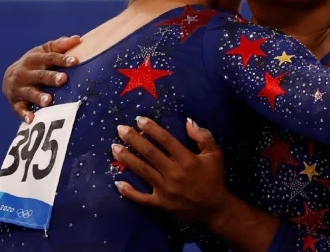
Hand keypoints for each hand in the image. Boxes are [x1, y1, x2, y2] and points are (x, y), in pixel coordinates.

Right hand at [2, 36, 80, 122]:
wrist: (10, 76)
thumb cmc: (36, 63)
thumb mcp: (45, 51)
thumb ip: (60, 45)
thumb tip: (78, 39)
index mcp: (34, 58)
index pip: (49, 58)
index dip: (62, 59)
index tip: (75, 62)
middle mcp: (24, 72)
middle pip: (39, 75)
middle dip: (51, 77)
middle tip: (63, 79)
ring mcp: (19, 88)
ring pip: (29, 92)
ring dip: (38, 96)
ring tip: (48, 101)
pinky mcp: (15, 102)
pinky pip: (19, 109)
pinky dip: (25, 114)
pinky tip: (32, 119)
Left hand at [112, 117, 231, 227]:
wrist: (215, 209)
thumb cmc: (214, 178)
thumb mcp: (215, 154)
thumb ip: (203, 136)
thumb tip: (188, 121)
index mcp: (187, 159)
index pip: (165, 140)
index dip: (151, 128)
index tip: (139, 119)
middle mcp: (173, 172)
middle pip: (149, 153)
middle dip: (133, 139)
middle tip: (120, 129)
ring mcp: (165, 189)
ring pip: (142, 171)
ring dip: (127, 158)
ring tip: (114, 148)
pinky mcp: (160, 204)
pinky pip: (141, 198)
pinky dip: (129, 191)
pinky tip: (117, 182)